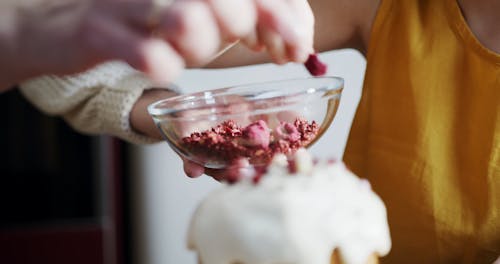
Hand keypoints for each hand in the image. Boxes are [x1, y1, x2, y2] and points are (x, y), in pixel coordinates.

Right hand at [0, 0, 313, 90]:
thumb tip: (295, 41)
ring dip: (200, 39)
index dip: (281, 15)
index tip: (294, 49)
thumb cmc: (145, 26)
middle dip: (245, 24)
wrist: (67, 29)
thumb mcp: (202, 21)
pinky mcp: (99, 31)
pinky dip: (156, 62)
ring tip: (192, 49)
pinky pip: (140, 50)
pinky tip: (160, 67)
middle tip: (258, 49)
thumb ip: (246, 24)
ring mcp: (127, 3)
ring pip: (181, 17)